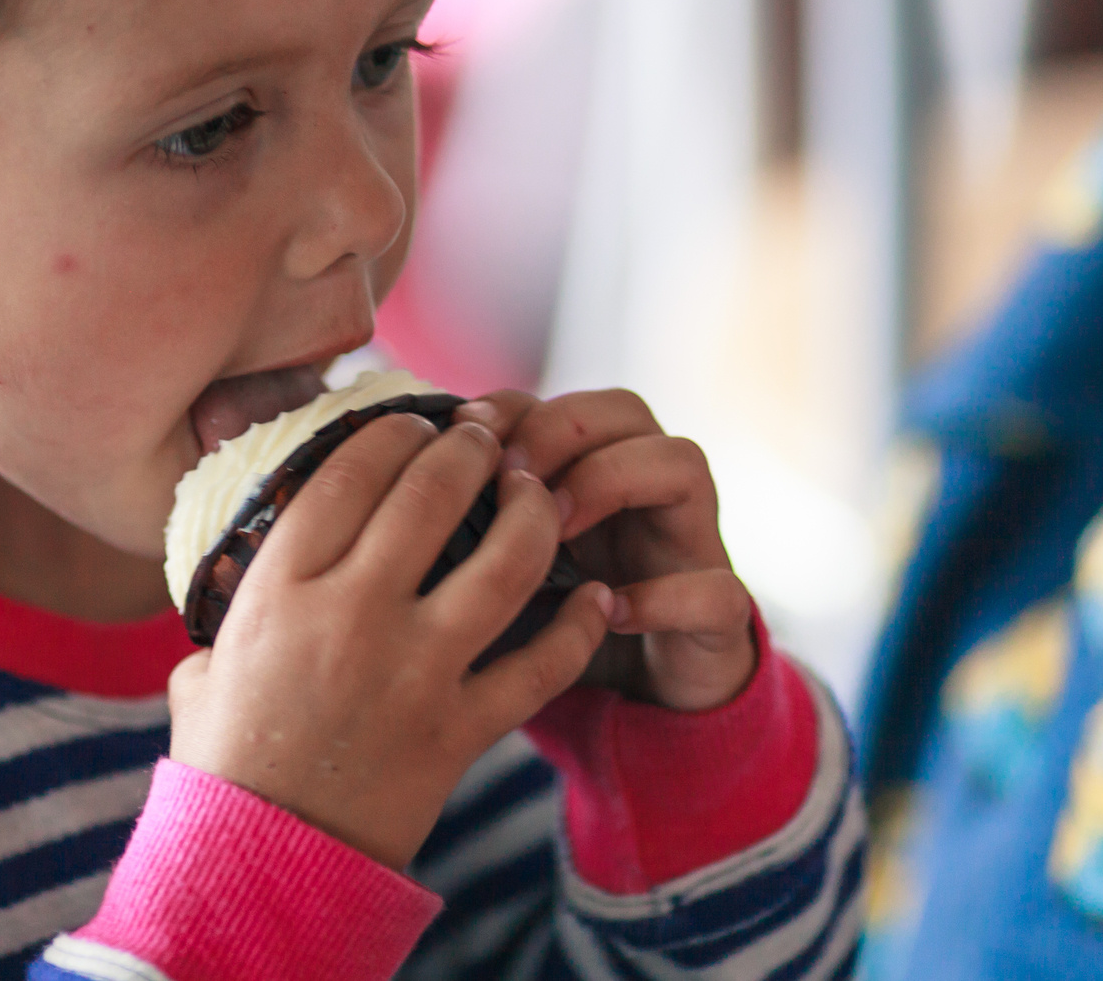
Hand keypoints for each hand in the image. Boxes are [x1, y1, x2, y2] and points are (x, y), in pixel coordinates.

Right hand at [166, 413, 615, 869]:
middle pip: (433, 495)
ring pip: (505, 563)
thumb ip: (238, 610)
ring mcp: (414, 671)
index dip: (394, 431)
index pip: (352, 471)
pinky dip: (578, 624)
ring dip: (532, 514)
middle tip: (486, 438)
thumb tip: (253, 569)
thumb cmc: (229, 759)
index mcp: (282, 588)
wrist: (263, 864)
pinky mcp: (461, 728)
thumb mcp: (207, 663)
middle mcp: (352, 615)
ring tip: (537, 492)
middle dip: (470, 450)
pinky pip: (541, 663)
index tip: (416, 422)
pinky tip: (594, 595)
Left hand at [453, 391, 754, 711]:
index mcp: (588, 469)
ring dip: (612, 481)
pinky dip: (664, 596)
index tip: (455, 438)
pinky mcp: (722, 614)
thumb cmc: (551, 626)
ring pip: (682, 461)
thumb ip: (465, 524)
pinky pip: (717, 587)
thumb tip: (380, 489)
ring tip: (555, 526)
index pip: (557, 400)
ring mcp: (690, 544)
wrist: (637, 703)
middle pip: (625, 408)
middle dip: (558, 429)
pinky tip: (608, 610)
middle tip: (505, 476)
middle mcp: (646, 490)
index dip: (509, 408)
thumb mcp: (499, 569)